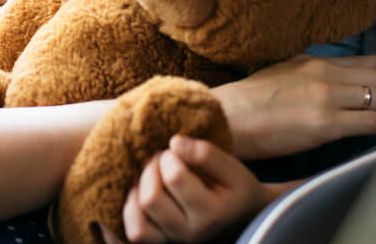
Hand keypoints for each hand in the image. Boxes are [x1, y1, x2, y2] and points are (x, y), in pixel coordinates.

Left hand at [101, 136, 277, 243]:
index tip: (178, 152)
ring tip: (153, 177)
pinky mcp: (161, 242)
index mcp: (210, 213)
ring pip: (138, 217)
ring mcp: (173, 240)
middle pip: (151, 199)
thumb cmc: (236, 190)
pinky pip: (135, 231)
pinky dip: (132, 208)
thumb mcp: (232, 169)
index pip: (174, 178)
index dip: (170, 156)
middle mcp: (189, 233)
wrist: (243, 219)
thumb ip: (206, 154)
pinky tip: (142, 192)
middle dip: (152, 169)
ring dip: (139, 188)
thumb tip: (174, 142)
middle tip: (163, 160)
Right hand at [211, 52, 375, 160]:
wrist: (225, 116)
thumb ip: (304, 73)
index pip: (362, 61)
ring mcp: (327, 98)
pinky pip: (373, 122)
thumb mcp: (278, 74)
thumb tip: (319, 77)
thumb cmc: (245, 102)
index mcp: (313, 63)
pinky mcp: (326, 123)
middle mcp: (325, 75)